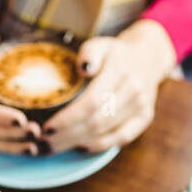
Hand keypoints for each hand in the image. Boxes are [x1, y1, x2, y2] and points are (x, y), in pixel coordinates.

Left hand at [40, 19, 176, 152]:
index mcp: (120, 70)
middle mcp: (134, 90)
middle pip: (97, 120)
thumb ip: (89, 53)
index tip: (47, 127)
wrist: (148, 57)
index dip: (69, 118)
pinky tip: (80, 147)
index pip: (92, 101)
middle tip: (43, 142)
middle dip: (67, 134)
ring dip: (77, 142)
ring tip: (54, 147)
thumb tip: (83, 69)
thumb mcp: (100, 44)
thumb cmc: (115, 53)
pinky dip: (100, 145)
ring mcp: (141, 106)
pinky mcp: (145, 118)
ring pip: (106, 131)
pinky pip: (122, 138)